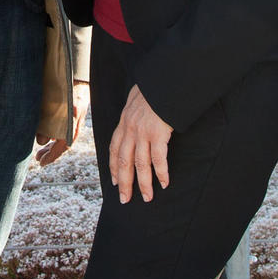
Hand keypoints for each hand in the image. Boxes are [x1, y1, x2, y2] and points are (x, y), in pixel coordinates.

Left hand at [36, 80, 88, 164]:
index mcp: (71, 123)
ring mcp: (76, 119)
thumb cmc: (63, 87)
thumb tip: (41, 141)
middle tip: (38, 158)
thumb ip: (46, 123)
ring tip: (41, 151)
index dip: (52, 156)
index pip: (63, 146)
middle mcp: (75, 123)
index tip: (41, 163)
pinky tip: (49, 137)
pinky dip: (57, 136)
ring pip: (65, 138)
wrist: (75, 74)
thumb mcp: (51, 105)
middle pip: (64, 144)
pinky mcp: (75, 114)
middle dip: (50, 153)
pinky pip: (66, 130)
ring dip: (53, 145)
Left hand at [108, 85, 172, 202]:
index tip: (115, 182)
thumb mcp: (136, 99)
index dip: (113, 168)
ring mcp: (143, 132)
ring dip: (143, 184)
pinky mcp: (158, 133)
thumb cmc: (154, 89)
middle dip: (125, 183)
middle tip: (125, 199)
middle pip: (124, 162)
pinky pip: (158, 159)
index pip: (114, 149)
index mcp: (123, 122)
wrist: (164, 79)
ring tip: (147, 197)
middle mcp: (130, 129)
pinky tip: (164, 183)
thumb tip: (136, 119)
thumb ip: (134, 113)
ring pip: (140, 164)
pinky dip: (161, 173)